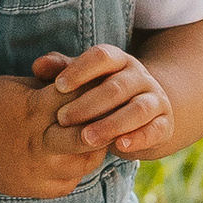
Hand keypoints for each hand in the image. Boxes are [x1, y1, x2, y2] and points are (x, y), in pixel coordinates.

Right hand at [0, 71, 110, 198]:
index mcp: (35, 108)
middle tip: (115, 117)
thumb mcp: (17, 84)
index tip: (110, 89)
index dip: (98, 94)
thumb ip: (49, 86)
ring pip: (84, 162)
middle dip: (104, 125)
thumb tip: (82, 82)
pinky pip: (67, 183)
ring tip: (99, 139)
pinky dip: (76, 171)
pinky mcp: (33, 188)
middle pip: (89, 133)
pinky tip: (77, 160)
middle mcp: (39, 139)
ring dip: (95, 150)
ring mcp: (37, 168)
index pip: (81, 98)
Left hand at [33, 42, 173, 157]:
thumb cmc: (102, 93)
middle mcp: (139, 77)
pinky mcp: (164, 124)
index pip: (102, 56)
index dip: (80, 69)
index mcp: (118, 60)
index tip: (58, 86)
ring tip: (87, 137)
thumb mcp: (83, 79)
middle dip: (89, 103)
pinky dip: (139, 138)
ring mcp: (155, 99)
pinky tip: (120, 146)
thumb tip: (38, 66)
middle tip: (62, 119)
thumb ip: (61, 70)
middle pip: (117, 86)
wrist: (146, 112)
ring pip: (137, 109)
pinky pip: (155, 130)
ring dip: (112, 124)